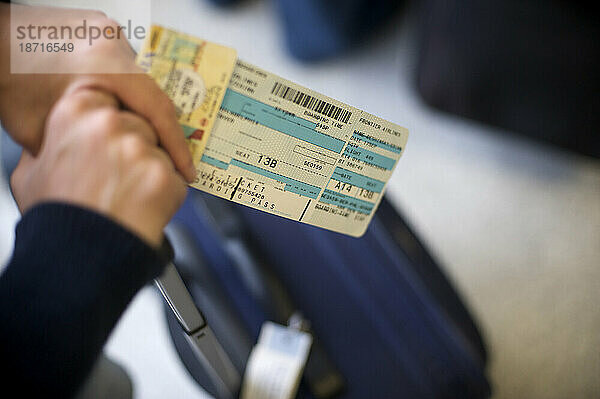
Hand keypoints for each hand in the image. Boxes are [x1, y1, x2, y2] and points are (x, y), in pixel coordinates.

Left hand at [0, 3, 195, 181]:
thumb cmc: (6, 80)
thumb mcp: (45, 131)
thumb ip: (88, 149)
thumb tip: (117, 167)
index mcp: (106, 63)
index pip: (158, 110)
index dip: (176, 146)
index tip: (187, 170)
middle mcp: (112, 41)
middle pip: (153, 96)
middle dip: (160, 132)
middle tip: (165, 162)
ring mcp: (106, 32)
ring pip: (139, 84)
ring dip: (140, 113)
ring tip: (135, 141)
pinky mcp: (98, 31)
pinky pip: (124, 70)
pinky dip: (125, 95)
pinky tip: (115, 114)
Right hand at [10, 88, 187, 246]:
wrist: (81, 257)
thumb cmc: (57, 217)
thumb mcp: (32, 174)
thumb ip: (47, 148)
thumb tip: (60, 141)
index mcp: (75, 113)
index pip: (108, 101)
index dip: (113, 125)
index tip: (111, 141)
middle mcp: (109, 124)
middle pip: (139, 124)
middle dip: (135, 149)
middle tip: (119, 178)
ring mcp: (139, 148)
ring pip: (160, 151)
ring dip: (152, 172)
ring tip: (129, 198)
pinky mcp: (164, 173)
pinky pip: (176, 178)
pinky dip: (167, 195)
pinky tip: (144, 208)